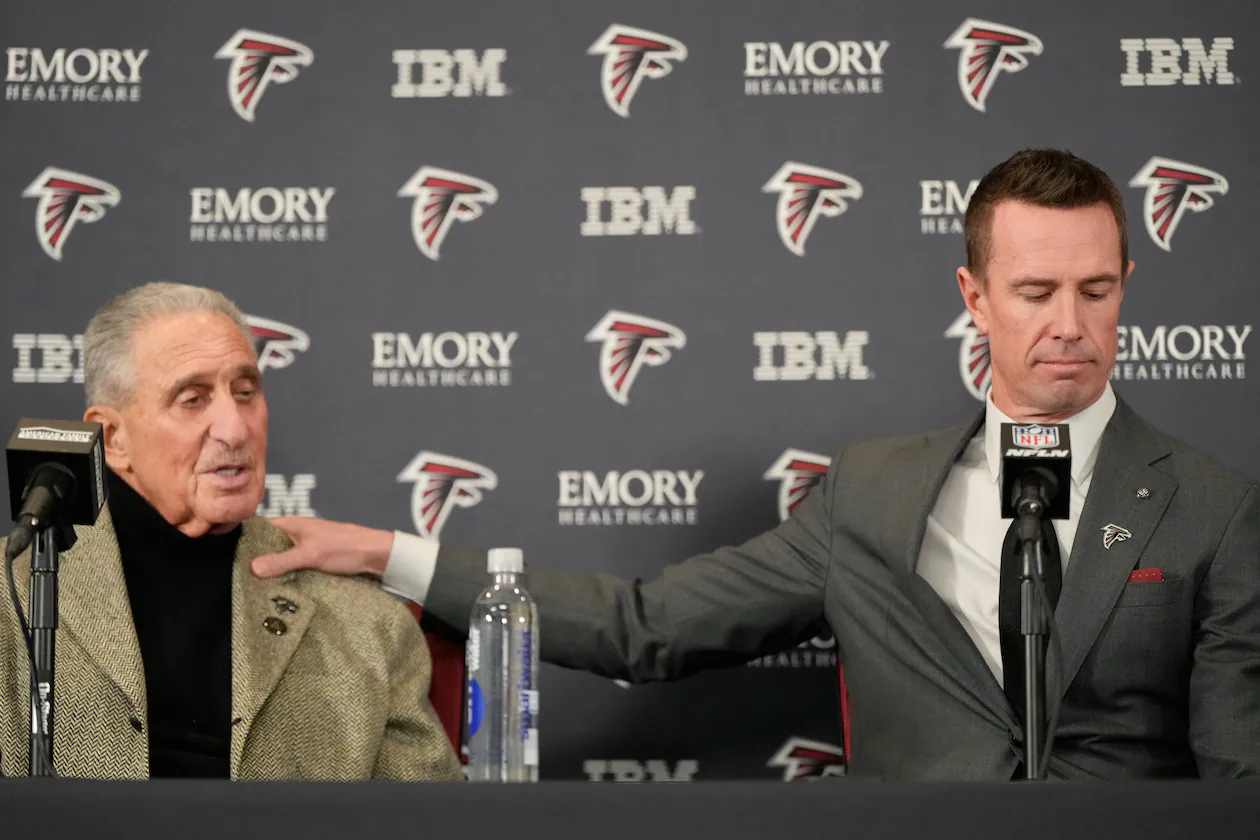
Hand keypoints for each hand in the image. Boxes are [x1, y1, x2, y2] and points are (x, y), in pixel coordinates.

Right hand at [252, 516, 394, 579]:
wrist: (376, 556)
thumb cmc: (346, 547)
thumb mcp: (311, 554)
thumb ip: (283, 560)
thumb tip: (252, 567)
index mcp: (292, 525)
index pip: (259, 529)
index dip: (244, 542)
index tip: (229, 559)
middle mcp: (296, 534)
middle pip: (267, 546)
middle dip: (256, 561)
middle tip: (239, 580)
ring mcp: (305, 548)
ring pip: (280, 559)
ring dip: (272, 571)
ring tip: (253, 589)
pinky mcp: (313, 561)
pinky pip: (293, 568)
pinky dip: (286, 576)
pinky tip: (277, 590)